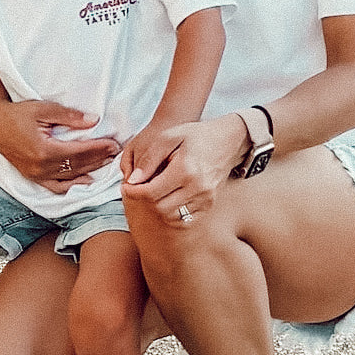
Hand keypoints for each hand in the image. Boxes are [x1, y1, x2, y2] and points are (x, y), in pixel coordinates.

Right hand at [0, 71, 119, 193]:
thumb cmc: (14, 112)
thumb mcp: (41, 108)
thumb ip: (68, 116)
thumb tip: (93, 121)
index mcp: (44, 151)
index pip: (80, 152)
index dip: (99, 148)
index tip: (115, 144)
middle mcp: (42, 167)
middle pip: (79, 165)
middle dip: (100, 158)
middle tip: (117, 152)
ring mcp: (37, 175)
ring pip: (70, 177)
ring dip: (91, 170)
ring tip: (107, 163)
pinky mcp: (33, 177)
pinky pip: (56, 186)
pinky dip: (72, 185)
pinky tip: (86, 181)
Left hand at [120, 115, 247, 221]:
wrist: (227, 141)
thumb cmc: (196, 135)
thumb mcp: (169, 137)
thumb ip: (149, 158)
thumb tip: (133, 180)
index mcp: (186, 169)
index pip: (151, 193)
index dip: (133, 192)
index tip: (126, 186)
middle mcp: (198, 187)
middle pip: (160, 208)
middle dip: (143, 200)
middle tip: (136, 189)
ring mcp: (206, 198)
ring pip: (171, 216)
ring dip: (156, 207)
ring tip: (150, 192)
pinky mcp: (209, 204)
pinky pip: (184, 218)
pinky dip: (171, 212)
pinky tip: (166, 198)